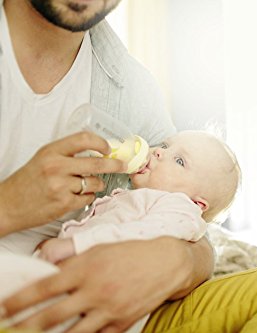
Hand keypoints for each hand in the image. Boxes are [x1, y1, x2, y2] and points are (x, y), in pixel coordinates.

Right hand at [0, 132, 125, 236]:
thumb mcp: (43, 158)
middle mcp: (56, 167)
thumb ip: (67, 153)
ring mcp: (60, 186)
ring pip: (95, 182)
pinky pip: (88, 198)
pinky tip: (77, 196)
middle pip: (97, 163)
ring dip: (97, 184)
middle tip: (122, 165)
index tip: (108, 148)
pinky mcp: (64, 204)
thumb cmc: (27, 182)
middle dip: (114, 165)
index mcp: (51, 152)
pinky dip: (87, 197)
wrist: (8, 205)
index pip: (83, 139)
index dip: (101, 143)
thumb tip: (96, 151)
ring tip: (88, 184)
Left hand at [1, 237, 212, 332]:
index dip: (19, 300)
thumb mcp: (100, 246)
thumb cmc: (133, 252)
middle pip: (51, 316)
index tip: (4, 307)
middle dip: (24, 327)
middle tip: (10, 329)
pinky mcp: (121, 323)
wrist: (167, 263)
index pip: (44, 287)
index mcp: (87, 268)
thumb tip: (46, 262)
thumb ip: (72, 256)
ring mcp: (109, 310)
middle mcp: (95, 291)